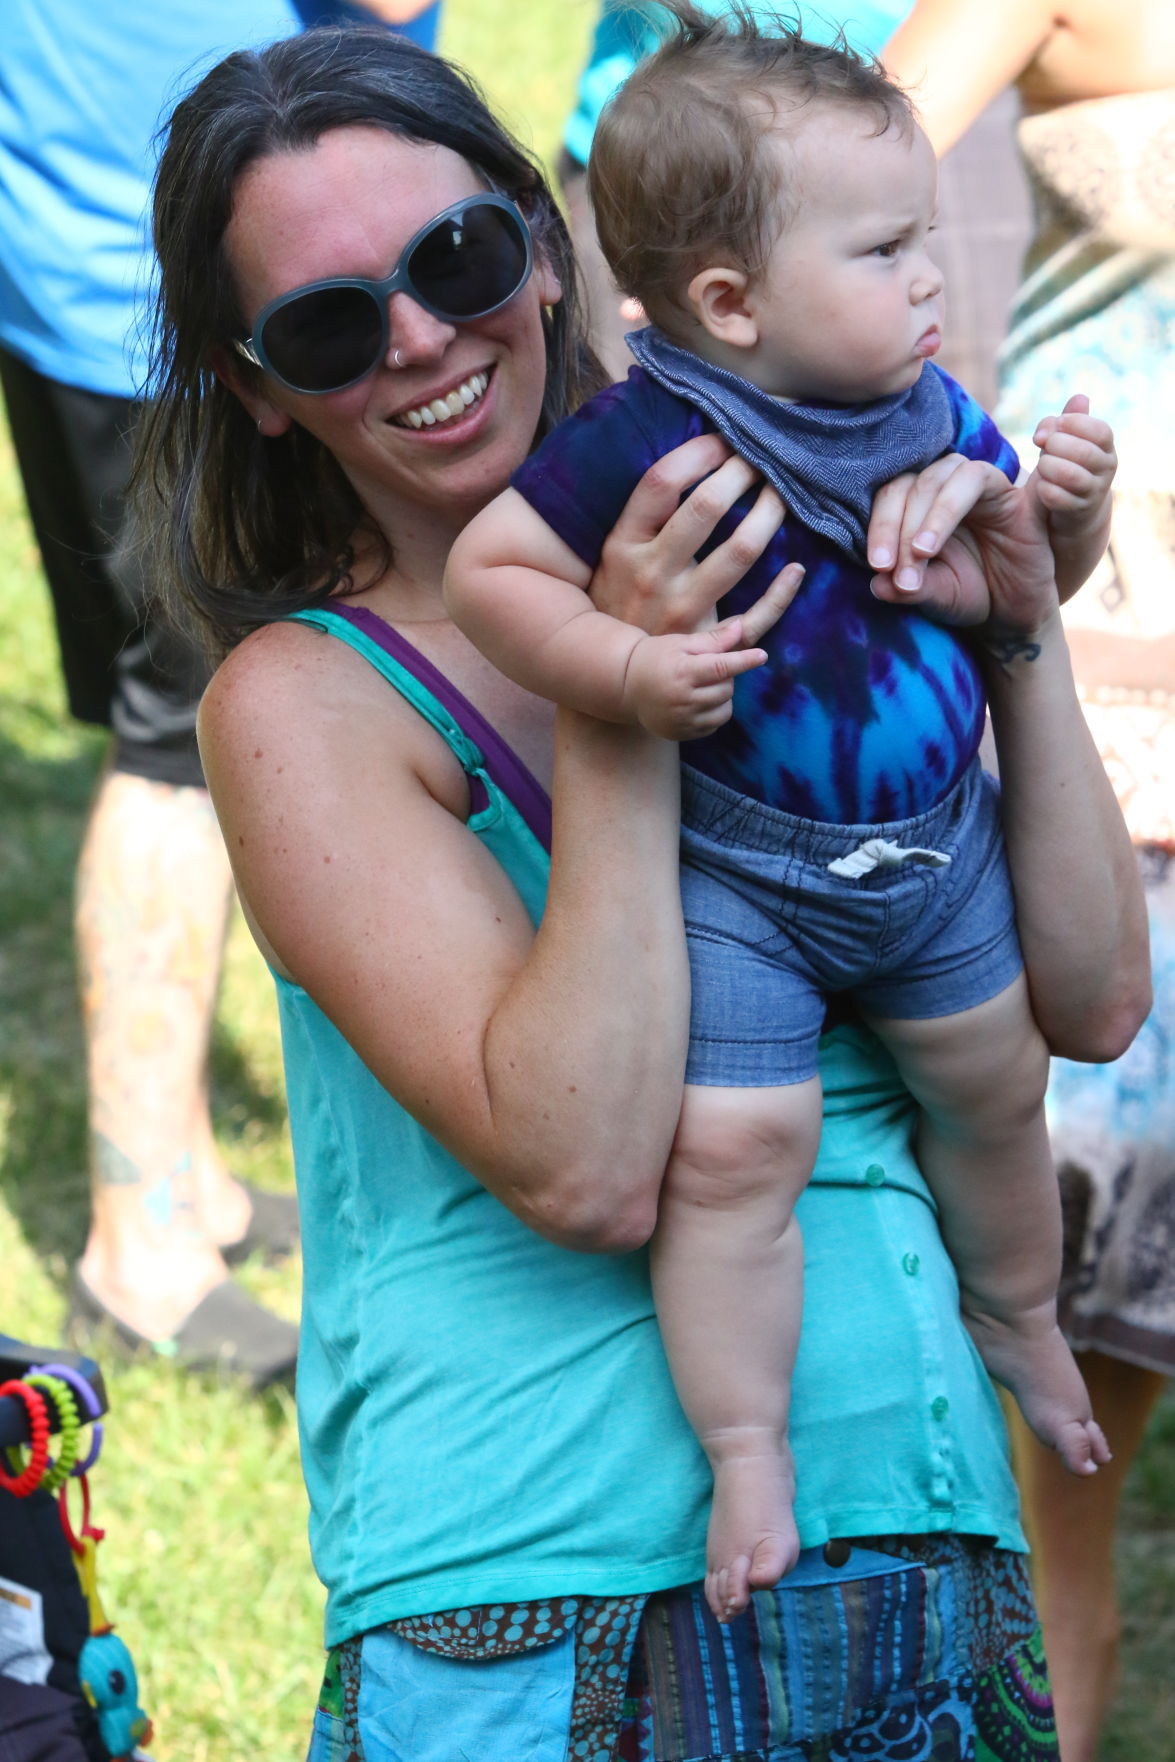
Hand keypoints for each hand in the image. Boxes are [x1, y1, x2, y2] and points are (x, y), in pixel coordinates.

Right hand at [589, 433, 800, 638]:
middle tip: (762, 458)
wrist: (617, 678)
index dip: (699, 451)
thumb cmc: (619, 603)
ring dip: (770, 514)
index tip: (724, 438)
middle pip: (705, 507)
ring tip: (782, 493)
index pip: (661, 482)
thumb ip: (643, 518)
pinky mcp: (708, 642)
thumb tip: (687, 461)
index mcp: (623, 545)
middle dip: (742, 472)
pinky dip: (783, 590)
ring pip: (739, 552)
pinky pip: (757, 614)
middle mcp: (652, 573)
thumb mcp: (614, 558)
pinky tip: (797, 568)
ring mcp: (682, 609)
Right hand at [621, 618, 779, 740]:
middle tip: (709, 668)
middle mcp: (682, 699)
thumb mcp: (681, 643)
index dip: (744, 661)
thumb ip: (713, 640)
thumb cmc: (656, 657)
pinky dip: (714, 712)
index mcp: (682, 672)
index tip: (762, 655)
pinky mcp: (683, 733)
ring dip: (722, 696)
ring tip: (704, 686)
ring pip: (724, 709)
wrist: (626, 686)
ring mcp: (682, 720)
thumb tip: (742, 629)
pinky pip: (714, 725)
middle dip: (725, 677)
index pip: (721, 667)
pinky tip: (698, 702)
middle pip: (726, 689)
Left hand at [868, 457, 1059, 645]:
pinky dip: (954, 501)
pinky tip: (936, 541)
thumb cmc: (970, 594)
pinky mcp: (1009, 491)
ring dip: (927, 515)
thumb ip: (907, 589)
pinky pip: (979, 476)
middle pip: (910, 484)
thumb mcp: (936, 596)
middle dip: (896, 526)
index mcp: (918, 506)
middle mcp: (944, 487)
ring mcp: (976, 485)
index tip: (878, 566)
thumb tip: (876, 585)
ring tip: (920, 553)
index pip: (890, 498)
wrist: (1016, 609)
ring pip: (942, 475)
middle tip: (890, 567)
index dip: (879, 527)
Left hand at [1029, 394, 1115, 522]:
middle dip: (1056, 443)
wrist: (1072, 505)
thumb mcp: (1062, 439)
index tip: (1059, 422)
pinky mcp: (1077, 510)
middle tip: (1046, 445)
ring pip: (1070, 475)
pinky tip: (1041, 485)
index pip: (1101, 431)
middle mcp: (1105, 468)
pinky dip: (1043, 488)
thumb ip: (1053, 426)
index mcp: (1106, 446)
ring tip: (1042, 464)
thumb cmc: (1065, 462)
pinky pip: (1056, 497)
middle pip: (1083, 452)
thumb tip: (1042, 434)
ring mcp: (1093, 491)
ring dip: (1048, 466)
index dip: (1077, 423)